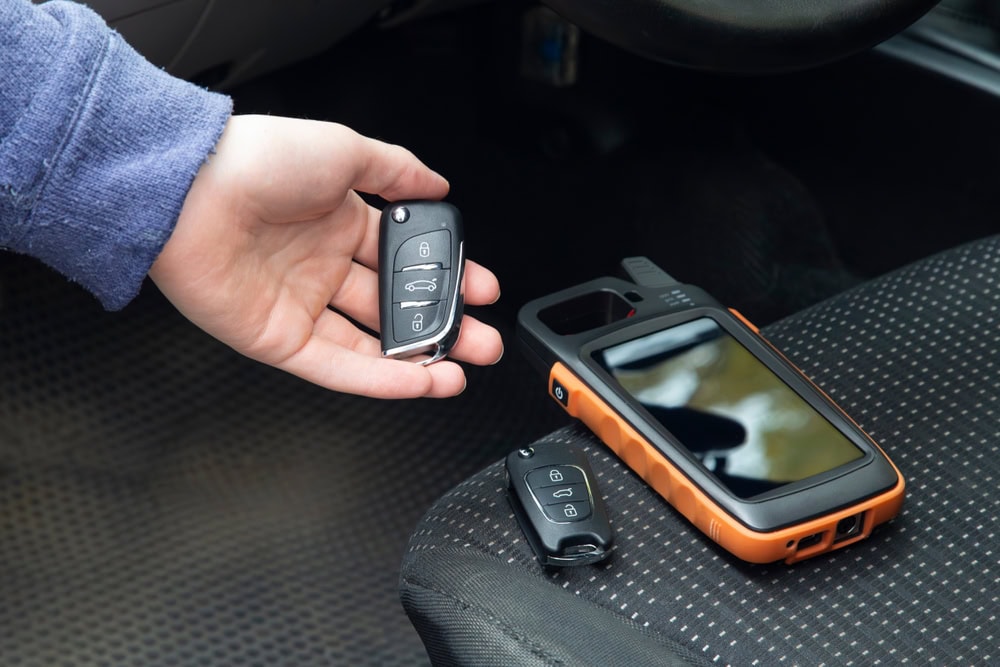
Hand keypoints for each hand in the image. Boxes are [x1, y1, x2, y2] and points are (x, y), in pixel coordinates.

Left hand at [149, 115, 502, 397]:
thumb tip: (438, 184)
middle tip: (482, 339)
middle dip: (443, 326)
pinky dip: (381, 379)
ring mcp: (301, 305)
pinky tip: (419, 382)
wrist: (186, 190)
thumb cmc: (256, 161)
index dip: (447, 276)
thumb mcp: (344, 151)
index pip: (407, 259)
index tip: (481, 288)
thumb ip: (397, 172)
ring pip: (372, 345)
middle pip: (396, 308)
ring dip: (420, 361)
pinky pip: (337, 367)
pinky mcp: (277, 340)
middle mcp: (323, 266)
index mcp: (341, 221)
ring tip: (461, 369)